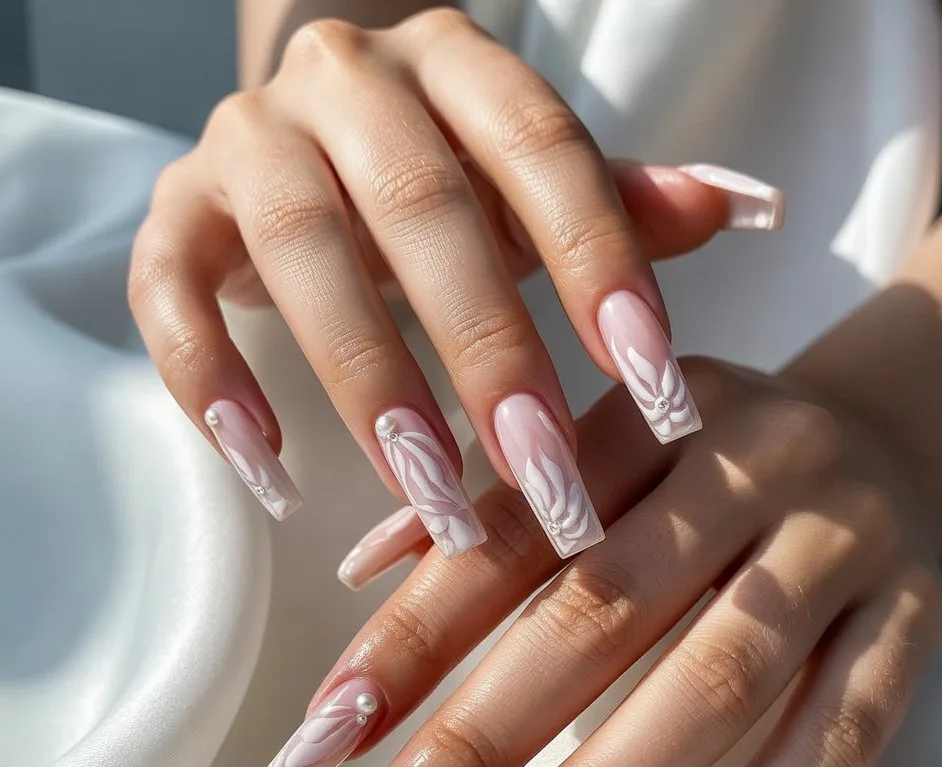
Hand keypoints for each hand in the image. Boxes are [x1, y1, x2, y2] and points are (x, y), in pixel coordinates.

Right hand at [128, 7, 781, 552]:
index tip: (654, 388)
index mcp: (456, 69)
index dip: (601, 267)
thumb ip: (627, 202)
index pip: (543, 153)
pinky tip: (269, 471)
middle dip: (489, 354)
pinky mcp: (177, 215)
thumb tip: (749, 206)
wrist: (316, 146)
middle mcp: (347, 84)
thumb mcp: (535, 190)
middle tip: (546, 482)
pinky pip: (168, 291)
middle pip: (422, 210)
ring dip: (368, 384)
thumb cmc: (448, 183)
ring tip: (431, 498)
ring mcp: (249, 144)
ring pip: (302, 251)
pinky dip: (211, 381)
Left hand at [252, 357, 941, 766]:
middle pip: (598, 614)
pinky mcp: (913, 623)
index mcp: (652, 409)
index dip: (410, 637)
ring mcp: (844, 544)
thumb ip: (497, 504)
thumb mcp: (604, 443)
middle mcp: (752, 463)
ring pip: (712, 687)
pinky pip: (836, 744)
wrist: (881, 432)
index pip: (513, 531)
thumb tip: (361, 572)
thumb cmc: (705, 458)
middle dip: (471, 747)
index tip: (318, 745)